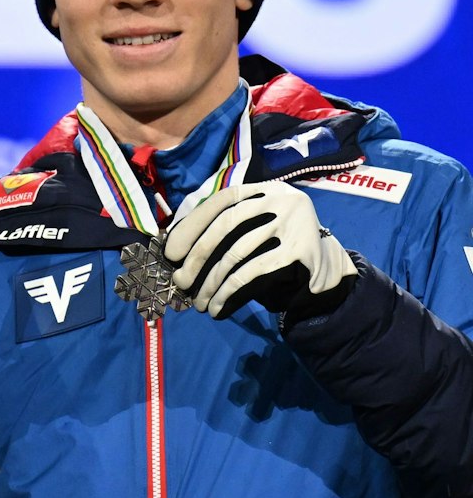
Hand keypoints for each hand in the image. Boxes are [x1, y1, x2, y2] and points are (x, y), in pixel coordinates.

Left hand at [163, 182, 357, 319]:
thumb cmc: (275, 249)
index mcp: (265, 190)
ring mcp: (294, 224)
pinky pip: (252, 274)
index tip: (171, 252)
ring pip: (236, 254)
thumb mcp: (254, 229)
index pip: (221, 200)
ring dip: (211, 282)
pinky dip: (229, 293)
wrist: (325, 271)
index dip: (192, 224)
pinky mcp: (300, 252)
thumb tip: (175, 250)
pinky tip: (218, 307)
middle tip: (180, 281)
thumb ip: (223, 230)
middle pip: (226, 225)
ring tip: (198, 302)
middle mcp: (282, 200)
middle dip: (197, 256)